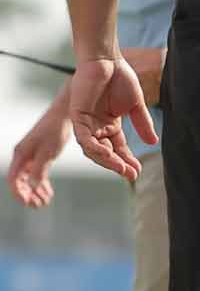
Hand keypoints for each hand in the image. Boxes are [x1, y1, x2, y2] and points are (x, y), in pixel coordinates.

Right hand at [9, 91, 71, 207]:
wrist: (66, 113)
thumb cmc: (56, 130)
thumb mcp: (48, 152)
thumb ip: (39, 169)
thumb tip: (32, 186)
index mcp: (20, 155)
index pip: (14, 179)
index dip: (19, 193)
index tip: (28, 203)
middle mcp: (22, 156)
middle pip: (20, 181)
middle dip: (28, 195)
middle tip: (39, 205)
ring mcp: (31, 155)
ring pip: (29, 179)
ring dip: (35, 191)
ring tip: (45, 201)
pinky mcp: (41, 154)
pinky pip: (37, 173)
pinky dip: (42, 183)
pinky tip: (48, 192)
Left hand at [66, 56, 156, 180]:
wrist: (108, 60)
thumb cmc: (120, 78)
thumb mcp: (136, 105)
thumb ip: (142, 123)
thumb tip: (153, 142)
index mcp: (110, 125)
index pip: (119, 148)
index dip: (128, 160)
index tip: (138, 171)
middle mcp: (97, 128)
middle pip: (106, 153)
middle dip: (118, 164)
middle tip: (130, 174)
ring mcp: (86, 124)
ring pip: (93, 150)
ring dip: (107, 160)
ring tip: (121, 168)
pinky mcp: (78, 117)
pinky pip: (84, 138)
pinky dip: (94, 148)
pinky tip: (107, 154)